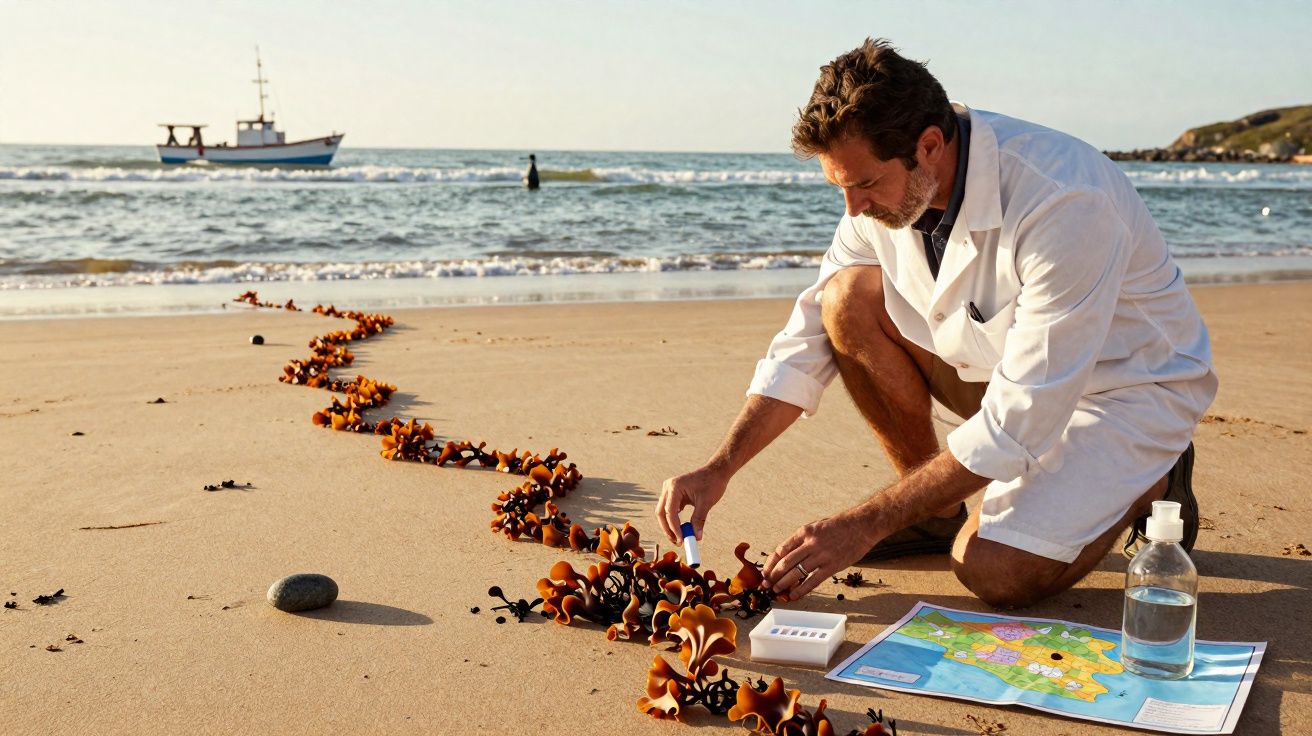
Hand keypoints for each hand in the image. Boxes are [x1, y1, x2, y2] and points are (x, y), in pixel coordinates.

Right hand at [655, 465, 729, 543]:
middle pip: (661, 513)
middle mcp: (668, 487)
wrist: (716, 471)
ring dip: (670, 525)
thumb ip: (699, 520)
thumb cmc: (712, 483)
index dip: (674, 528)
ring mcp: (669, 489)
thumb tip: (696, 537)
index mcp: (674, 487)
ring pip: (663, 512)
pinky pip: (669, 509)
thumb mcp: (706, 503)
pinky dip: (674, 519)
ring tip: (679, 537)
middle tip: (677, 542)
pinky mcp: (673, 493)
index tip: (681, 540)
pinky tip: (682, 528)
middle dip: (668, 529)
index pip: (670, 512)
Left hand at [762, 508, 880, 600]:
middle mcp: (810, 543)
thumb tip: (788, 555)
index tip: (765, 571)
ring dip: (784, 584)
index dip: (771, 563)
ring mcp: (821, 555)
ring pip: (797, 573)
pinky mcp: (832, 566)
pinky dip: (801, 590)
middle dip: (773, 576)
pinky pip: (813, 581)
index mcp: (804, 532)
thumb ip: (802, 539)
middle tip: (766, 584)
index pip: (781, 549)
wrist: (861, 525)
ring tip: (777, 591)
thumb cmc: (839, 526)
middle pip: (786, 563)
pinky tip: (794, 595)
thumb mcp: (816, 526)